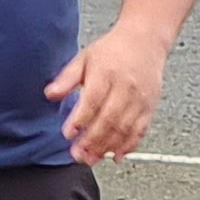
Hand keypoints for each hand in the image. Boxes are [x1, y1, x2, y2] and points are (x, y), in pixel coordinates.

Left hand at [46, 17, 171, 162]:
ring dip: (108, 147)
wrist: (145, 40)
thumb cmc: (114, 50)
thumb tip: (50, 94)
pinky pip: (140, 130)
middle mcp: (125, 87)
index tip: (69, 133)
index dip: (80, 119)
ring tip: (92, 158)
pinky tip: (117, 155)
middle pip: (109, 119)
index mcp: (106, 73)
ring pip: (124, 128)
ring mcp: (139, 99)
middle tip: (78, 154)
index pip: (92, 100)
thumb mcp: (84, 58)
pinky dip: (129, 145)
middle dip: (92, 140)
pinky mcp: (149, 107)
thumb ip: (66, 78)